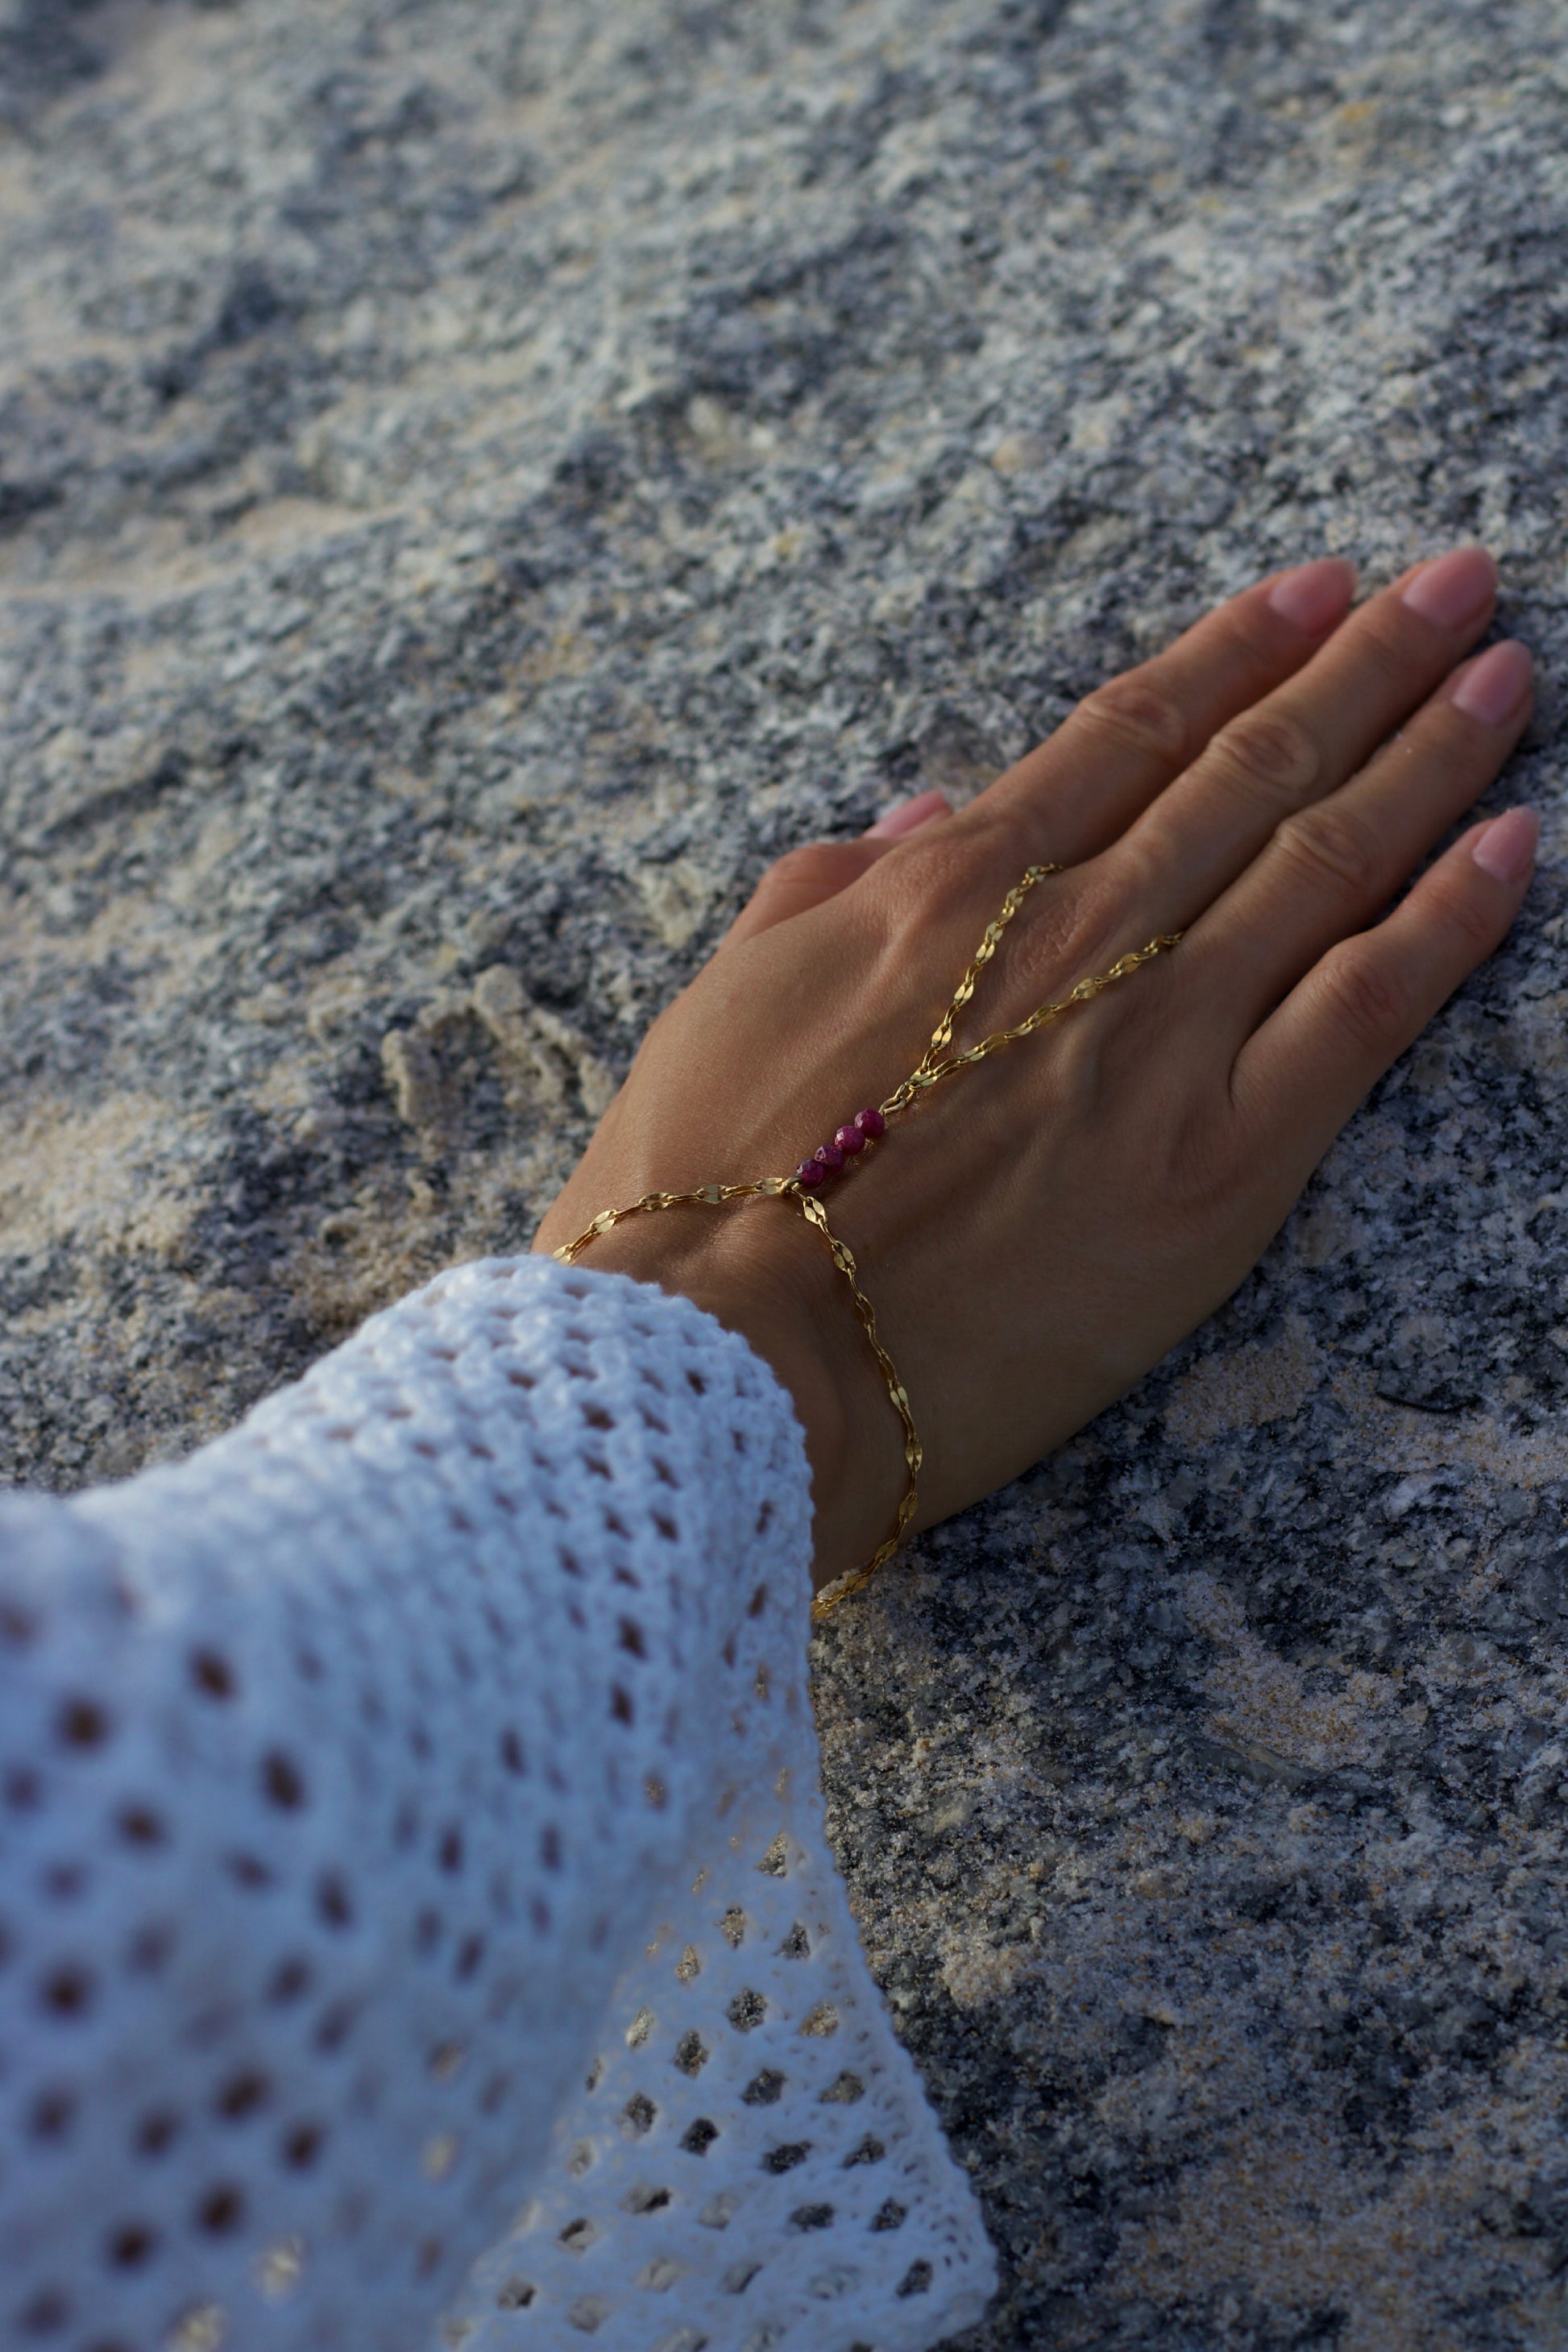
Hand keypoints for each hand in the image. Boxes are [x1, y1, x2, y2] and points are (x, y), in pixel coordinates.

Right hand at [534, 548, 1535, 1589]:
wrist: (732, 1355)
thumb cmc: (701, 1188)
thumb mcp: (728, 995)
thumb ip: (833, 885)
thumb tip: (931, 809)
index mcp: (954, 888)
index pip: (1130, 732)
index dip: (1234, 650)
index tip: (1314, 588)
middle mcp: (1078, 933)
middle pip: (1253, 769)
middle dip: (1365, 665)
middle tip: (1458, 587)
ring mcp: (1161, 1040)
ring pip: (1328, 859)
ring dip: (1428, 754)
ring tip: (1502, 675)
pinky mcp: (1222, 1162)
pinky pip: (1366, 1008)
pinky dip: (1448, 919)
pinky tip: (1515, 848)